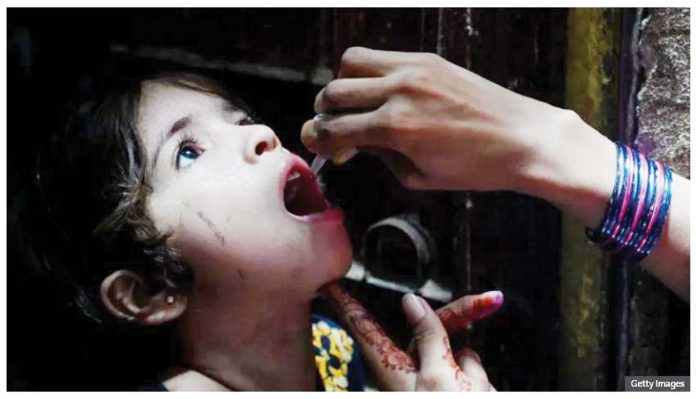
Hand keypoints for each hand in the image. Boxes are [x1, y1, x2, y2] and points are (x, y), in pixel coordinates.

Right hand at [301, 46, 573, 191]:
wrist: (524, 138)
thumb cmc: (477, 167)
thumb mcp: (419, 176)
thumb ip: (380, 157)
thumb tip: (356, 141)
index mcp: (396, 128)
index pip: (334, 129)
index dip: (316, 139)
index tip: (316, 143)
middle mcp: (400, 91)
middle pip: (333, 91)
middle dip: (323, 113)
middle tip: (333, 127)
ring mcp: (415, 69)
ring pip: (351, 62)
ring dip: (342, 84)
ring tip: (353, 103)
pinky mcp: (429, 59)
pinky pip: (382, 56)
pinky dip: (370, 72)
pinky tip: (381, 91)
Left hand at [319, 283, 502, 390]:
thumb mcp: (439, 377)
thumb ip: (430, 337)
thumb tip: (412, 302)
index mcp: (393, 369)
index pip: (365, 328)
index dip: (347, 306)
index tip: (328, 288)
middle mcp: (409, 374)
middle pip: (430, 331)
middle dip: (461, 321)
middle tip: (489, 302)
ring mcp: (433, 383)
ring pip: (459, 354)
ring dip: (474, 369)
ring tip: (474, 393)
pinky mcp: (454, 389)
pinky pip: (472, 373)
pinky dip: (480, 382)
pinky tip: (480, 394)